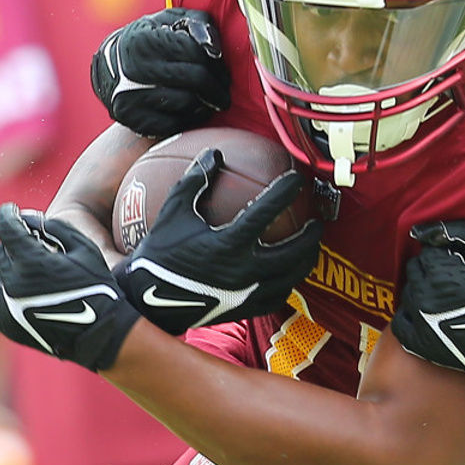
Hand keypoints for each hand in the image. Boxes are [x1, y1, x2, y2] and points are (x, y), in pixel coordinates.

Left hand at [0, 205, 140, 370]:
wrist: (99, 333)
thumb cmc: (96, 287)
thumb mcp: (85, 248)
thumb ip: (55, 227)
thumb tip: (27, 217)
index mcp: (33, 261)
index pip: (6, 227)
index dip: (7, 213)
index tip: (12, 210)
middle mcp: (13, 282)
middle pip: (2, 249)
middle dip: (15, 241)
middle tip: (33, 241)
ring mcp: (6, 305)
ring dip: (8, 261)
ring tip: (28, 263)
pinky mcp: (5, 323)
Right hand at [90, 7, 230, 136]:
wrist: (108, 68)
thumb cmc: (149, 40)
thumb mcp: (170, 21)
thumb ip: (198, 24)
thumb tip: (214, 48)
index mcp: (146, 41)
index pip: (196, 52)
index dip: (217, 62)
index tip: (222, 70)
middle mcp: (136, 69)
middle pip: (196, 80)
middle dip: (218, 87)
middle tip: (223, 91)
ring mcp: (133, 97)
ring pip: (189, 104)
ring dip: (207, 104)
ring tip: (209, 99)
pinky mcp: (134, 120)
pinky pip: (176, 124)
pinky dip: (191, 119)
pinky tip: (193, 111)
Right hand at [115, 148, 321, 333]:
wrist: (148, 302)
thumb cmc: (159, 254)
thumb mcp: (173, 213)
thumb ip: (195, 182)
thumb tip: (213, 154)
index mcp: (228, 244)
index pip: (266, 212)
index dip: (284, 192)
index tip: (296, 179)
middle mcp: (244, 270)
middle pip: (293, 252)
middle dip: (311, 236)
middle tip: (316, 222)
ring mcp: (247, 293)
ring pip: (292, 277)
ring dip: (306, 260)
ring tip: (310, 247)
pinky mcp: (245, 310)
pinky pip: (278, 296)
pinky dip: (289, 283)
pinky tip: (288, 274)